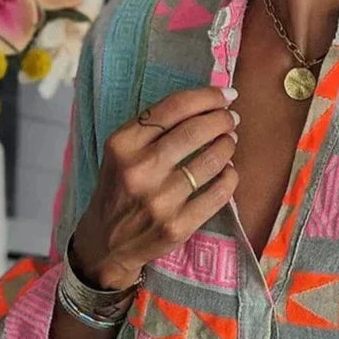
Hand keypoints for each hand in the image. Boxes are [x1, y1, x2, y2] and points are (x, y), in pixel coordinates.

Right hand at [72, 87, 239, 289]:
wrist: (107, 243)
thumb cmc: (119, 190)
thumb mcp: (121, 153)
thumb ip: (152, 130)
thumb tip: (205, 104)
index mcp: (122, 144)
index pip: (173, 108)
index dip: (206, 96)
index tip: (225, 94)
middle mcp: (140, 170)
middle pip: (196, 131)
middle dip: (222, 119)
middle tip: (231, 118)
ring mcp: (160, 201)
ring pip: (211, 160)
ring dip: (228, 145)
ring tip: (230, 141)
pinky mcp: (178, 226)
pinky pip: (218, 193)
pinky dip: (230, 177)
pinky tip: (228, 171)